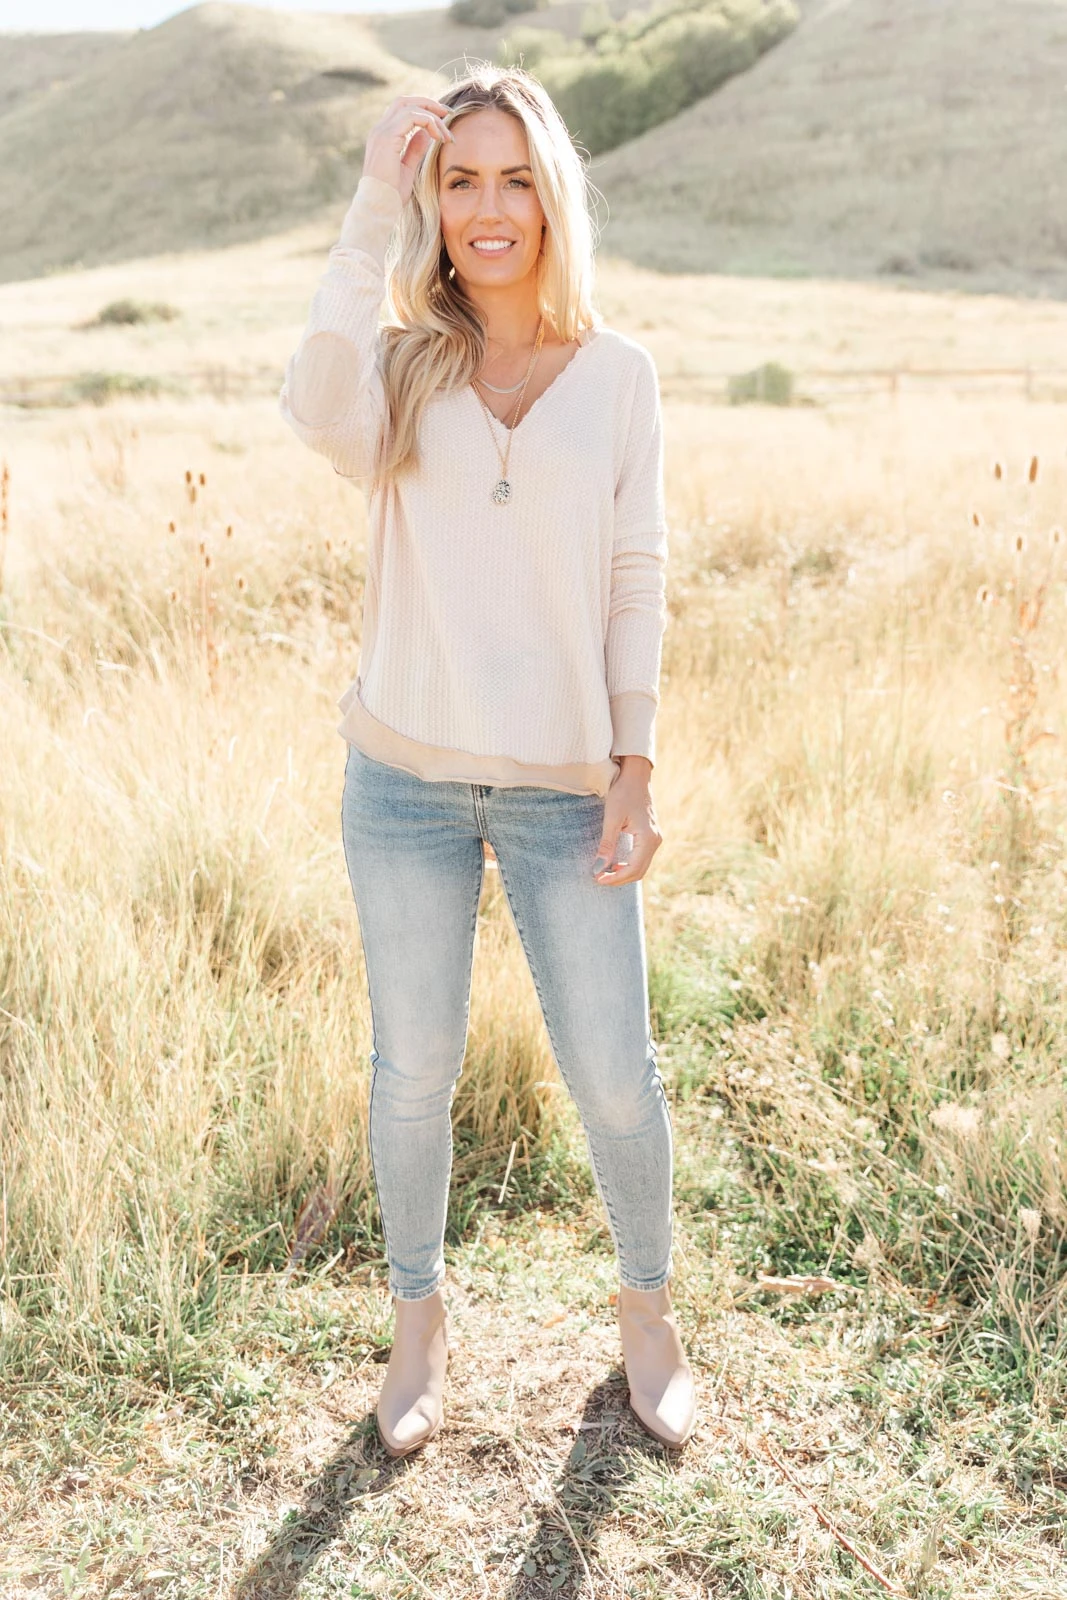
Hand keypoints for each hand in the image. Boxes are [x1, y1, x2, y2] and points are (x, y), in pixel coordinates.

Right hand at [362, 94, 455, 206]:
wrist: (378, 207)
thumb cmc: (391, 195)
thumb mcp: (407, 169)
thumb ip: (414, 150)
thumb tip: (426, 135)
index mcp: (382, 136)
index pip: (401, 110)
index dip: (423, 110)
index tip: (442, 121)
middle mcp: (379, 130)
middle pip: (404, 101)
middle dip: (428, 103)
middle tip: (448, 113)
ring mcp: (381, 132)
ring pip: (410, 106)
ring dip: (433, 116)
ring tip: (446, 134)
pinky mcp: (387, 137)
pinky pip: (412, 117)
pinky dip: (429, 122)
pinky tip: (439, 137)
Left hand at [593, 757, 662, 886]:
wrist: (636, 776)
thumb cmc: (623, 793)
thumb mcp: (612, 819)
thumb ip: (607, 845)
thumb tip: (598, 868)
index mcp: (648, 838)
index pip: (632, 869)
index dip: (615, 878)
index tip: (597, 878)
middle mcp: (656, 841)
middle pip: (639, 871)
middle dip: (619, 878)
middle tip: (599, 878)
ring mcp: (655, 839)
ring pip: (641, 866)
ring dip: (624, 872)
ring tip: (605, 872)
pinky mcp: (651, 836)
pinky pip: (642, 857)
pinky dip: (629, 865)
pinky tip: (615, 863)